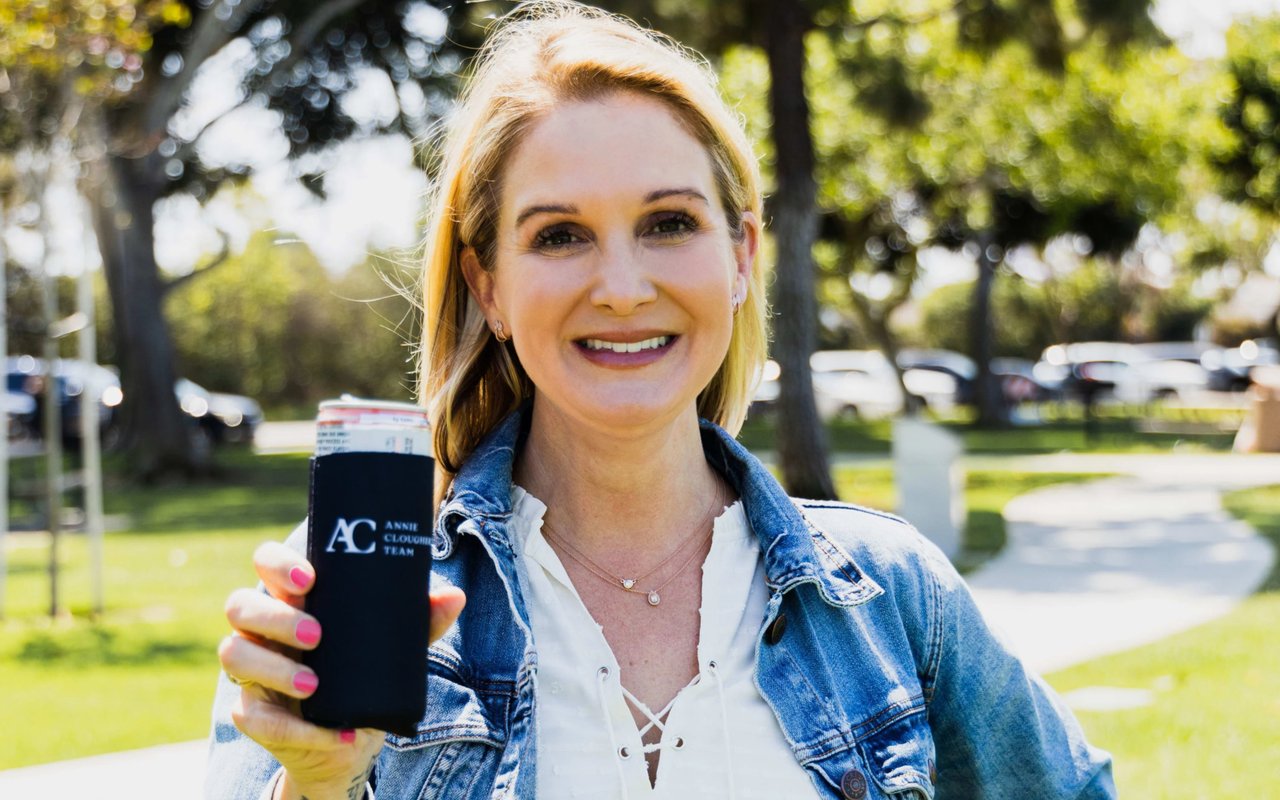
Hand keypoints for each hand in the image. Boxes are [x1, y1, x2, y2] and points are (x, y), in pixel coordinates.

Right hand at [219, 541, 466, 799]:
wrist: (351, 736)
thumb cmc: (364, 672)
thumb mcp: (393, 646)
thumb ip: (421, 620)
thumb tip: (455, 596)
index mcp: (293, 598)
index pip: (266, 562)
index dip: (277, 564)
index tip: (309, 578)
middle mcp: (263, 628)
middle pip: (240, 604)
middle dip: (276, 617)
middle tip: (317, 636)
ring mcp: (252, 669)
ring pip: (234, 653)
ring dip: (273, 669)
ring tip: (314, 686)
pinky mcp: (252, 713)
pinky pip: (252, 716)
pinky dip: (296, 728)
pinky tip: (334, 733)